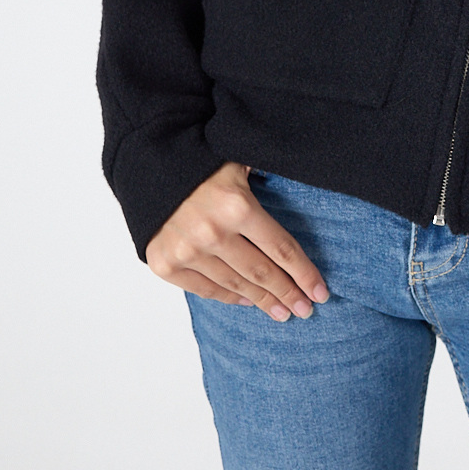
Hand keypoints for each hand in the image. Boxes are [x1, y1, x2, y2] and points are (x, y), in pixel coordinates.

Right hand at [145, 162, 329, 320]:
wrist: (147, 163)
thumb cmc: (201, 158)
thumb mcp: (240, 160)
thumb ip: (268, 179)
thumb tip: (307, 182)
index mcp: (237, 206)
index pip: (282, 249)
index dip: (304, 274)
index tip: (320, 292)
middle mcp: (212, 232)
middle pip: (262, 273)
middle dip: (289, 294)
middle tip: (306, 310)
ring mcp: (187, 251)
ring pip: (236, 285)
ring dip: (262, 301)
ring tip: (282, 312)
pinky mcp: (165, 263)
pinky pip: (206, 289)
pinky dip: (229, 297)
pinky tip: (248, 301)